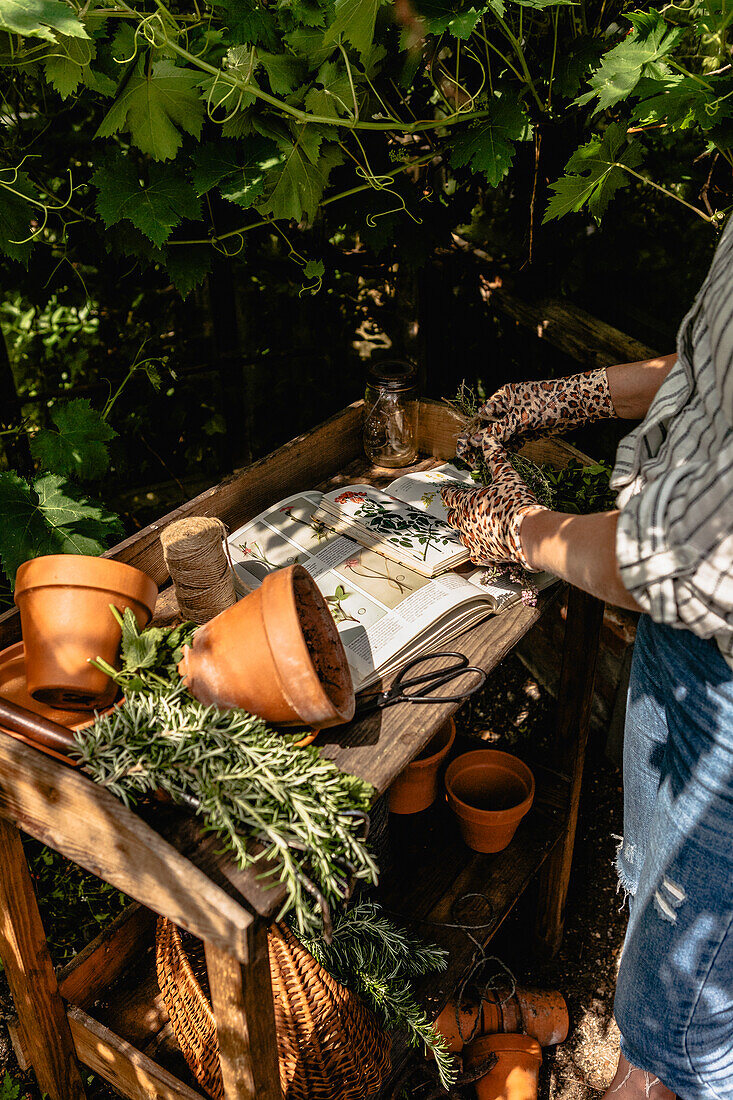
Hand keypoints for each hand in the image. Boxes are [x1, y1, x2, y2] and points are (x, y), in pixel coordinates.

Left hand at [441, 441, 544, 567]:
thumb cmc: (516, 502)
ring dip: (464, 530)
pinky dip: (477, 550)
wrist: (527, 532)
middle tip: (458, 509)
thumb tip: (487, 437)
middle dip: (454, 512)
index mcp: (466, 501)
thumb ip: (495, 457)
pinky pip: (474, 554)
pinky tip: (482, 548)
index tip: (446, 491)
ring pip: (460, 535)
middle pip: (452, 517)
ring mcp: (472, 539)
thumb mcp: (506, 475)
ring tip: (471, 527)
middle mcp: (464, 521)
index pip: (449, 495)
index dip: (448, 492)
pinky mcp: (482, 554)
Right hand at [456, 368, 614, 458]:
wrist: (581, 403)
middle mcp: (509, 407)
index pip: (480, 417)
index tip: (463, 451)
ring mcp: (519, 419)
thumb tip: (475, 441)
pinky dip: (506, 451)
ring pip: (500, 437)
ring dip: (492, 449)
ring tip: (480, 465)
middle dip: (478, 443)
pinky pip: (513, 442)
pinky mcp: (529, 430)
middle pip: (488, 427)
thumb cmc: (550, 402)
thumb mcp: (522, 417)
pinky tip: (498, 462)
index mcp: (503, 397)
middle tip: (469, 461)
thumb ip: (499, 430)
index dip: (470, 434)